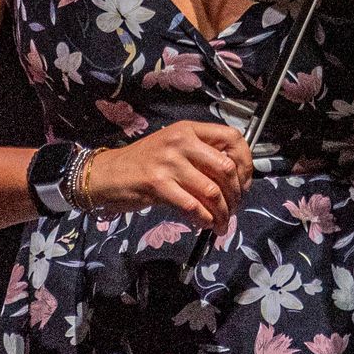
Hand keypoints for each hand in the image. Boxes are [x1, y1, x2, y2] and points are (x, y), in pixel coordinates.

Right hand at [85, 120, 253, 229]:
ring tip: (222, 222)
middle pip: (226, 168)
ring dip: (222, 212)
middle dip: (236, 193)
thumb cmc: (143, 162)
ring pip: (212, 191)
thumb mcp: (174, 148)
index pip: (232, 137)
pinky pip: (192, 205)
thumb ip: (201, 155)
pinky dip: (204, 219)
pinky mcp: (158, 184)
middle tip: (234, 207)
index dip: (245, 162)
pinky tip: (206, 224)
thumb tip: (234, 177)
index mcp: (189, 130)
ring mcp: (169, 162)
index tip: (245, 181)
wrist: (107, 173)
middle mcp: (181, 141)